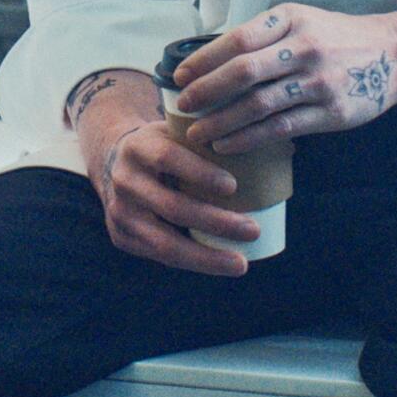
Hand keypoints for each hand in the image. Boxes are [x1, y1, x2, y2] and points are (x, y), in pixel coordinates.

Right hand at [70, 71, 255, 276]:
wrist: (113, 163)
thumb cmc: (163, 146)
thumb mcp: (174, 132)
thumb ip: (209, 137)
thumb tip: (283, 147)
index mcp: (137, 147)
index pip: (167, 158)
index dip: (199, 172)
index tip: (234, 186)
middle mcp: (124, 180)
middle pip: (171, 207)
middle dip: (215, 222)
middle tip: (253, 230)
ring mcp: (119, 213)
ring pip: (164, 242)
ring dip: (206, 256)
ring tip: (241, 264)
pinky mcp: (121, 237)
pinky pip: (160, 256)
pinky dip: (192, 262)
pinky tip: (219, 265)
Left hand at [174, 3, 396, 154]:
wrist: (394, 54)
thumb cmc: (337, 37)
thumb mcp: (302, 21)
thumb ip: (264, 36)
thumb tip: (212, 61)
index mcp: (291, 19)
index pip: (238, 39)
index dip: (204, 59)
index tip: (180, 75)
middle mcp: (304, 47)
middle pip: (243, 72)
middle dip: (206, 91)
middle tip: (183, 106)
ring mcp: (318, 81)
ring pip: (258, 105)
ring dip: (221, 122)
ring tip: (198, 132)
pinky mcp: (330, 112)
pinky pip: (279, 128)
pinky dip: (248, 138)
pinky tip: (227, 145)